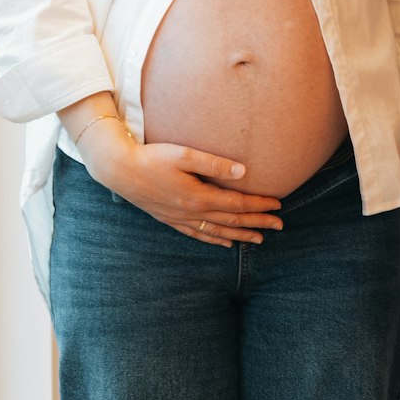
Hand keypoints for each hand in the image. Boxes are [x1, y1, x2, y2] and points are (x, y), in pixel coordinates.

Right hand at [85, 133, 283, 246]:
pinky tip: (227, 244)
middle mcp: (193, 213)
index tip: (278, 204)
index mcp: (199, 197)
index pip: (238, 204)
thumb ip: (214, 164)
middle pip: (233, 221)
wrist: (119, 170)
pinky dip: (216, 240)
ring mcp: (182, 219)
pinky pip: (199, 235)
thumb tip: (244, 173)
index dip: (260, 205)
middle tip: (280, 225)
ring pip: (219, 232)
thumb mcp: (184, 155)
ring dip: (242, 236)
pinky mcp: (172, 220)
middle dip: (259, 223)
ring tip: (261, 239)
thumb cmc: (151, 157)